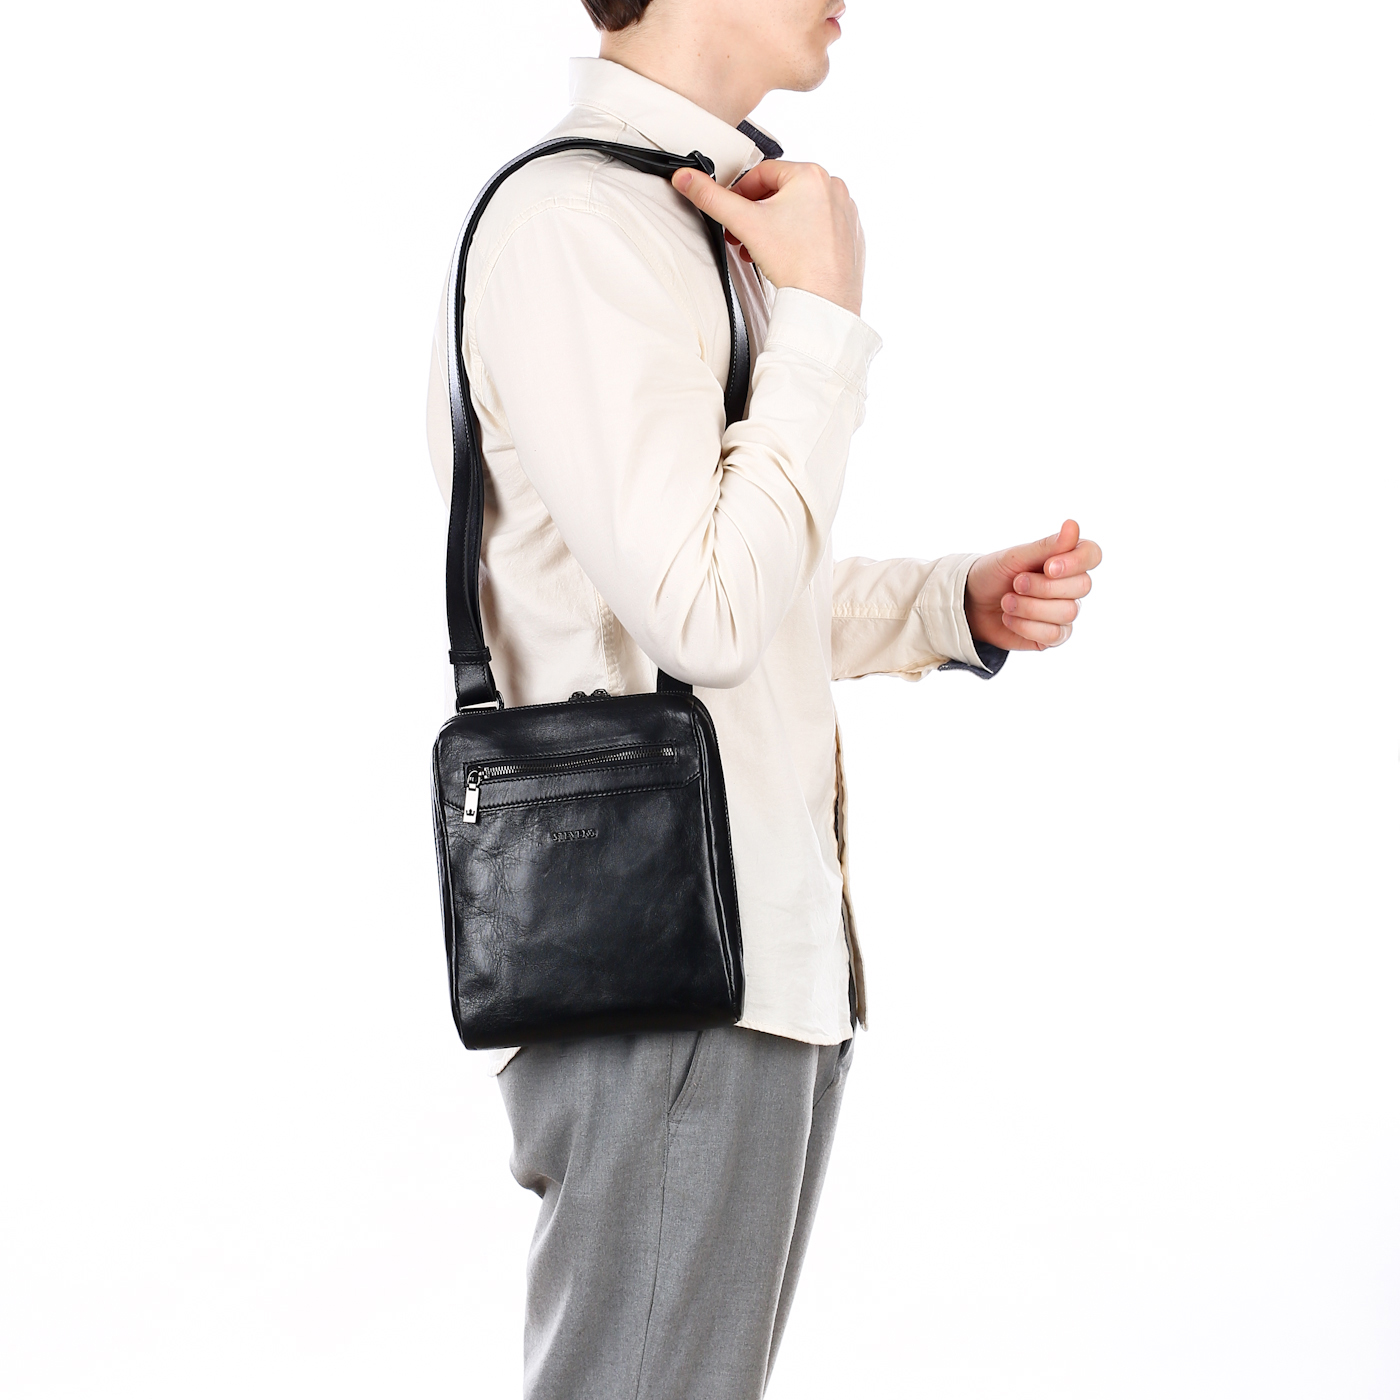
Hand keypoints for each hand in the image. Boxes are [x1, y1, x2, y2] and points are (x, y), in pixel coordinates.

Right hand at [672, 160, 865, 315]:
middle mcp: (833, 188)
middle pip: (780, 192)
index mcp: (811, 174)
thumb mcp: (745, 224)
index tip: (731, 212)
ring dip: (775, 226)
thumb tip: (687, 179)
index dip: (739, 193)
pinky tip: (788, 256)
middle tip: (743, 235)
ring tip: (762, 249)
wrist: (824, 303)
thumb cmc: (797, 264)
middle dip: (756, 214)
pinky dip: (800, 237)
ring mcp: (845, 212)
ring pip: (799, 210)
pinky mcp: (851, 236)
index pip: (762, 173)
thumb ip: (711, 198)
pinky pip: (818, 228)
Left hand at [964, 520, 1101, 651]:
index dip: (1075, 562)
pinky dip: (1026, 626)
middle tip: (1015, 583)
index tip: (1048, 567)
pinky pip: (1054, 635)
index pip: (1092, 555)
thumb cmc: (993, 574)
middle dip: (1043, 586)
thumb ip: (1046, 546)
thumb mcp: (1014, 557)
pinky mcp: (1053, 635)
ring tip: (1006, 601)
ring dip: (1030, 607)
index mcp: (1065, 559)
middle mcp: (1071, 586)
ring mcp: (1064, 612)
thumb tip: (1073, 526)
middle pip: (1082, 586)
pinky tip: (1009, 618)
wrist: (971, 603)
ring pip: (1067, 612)